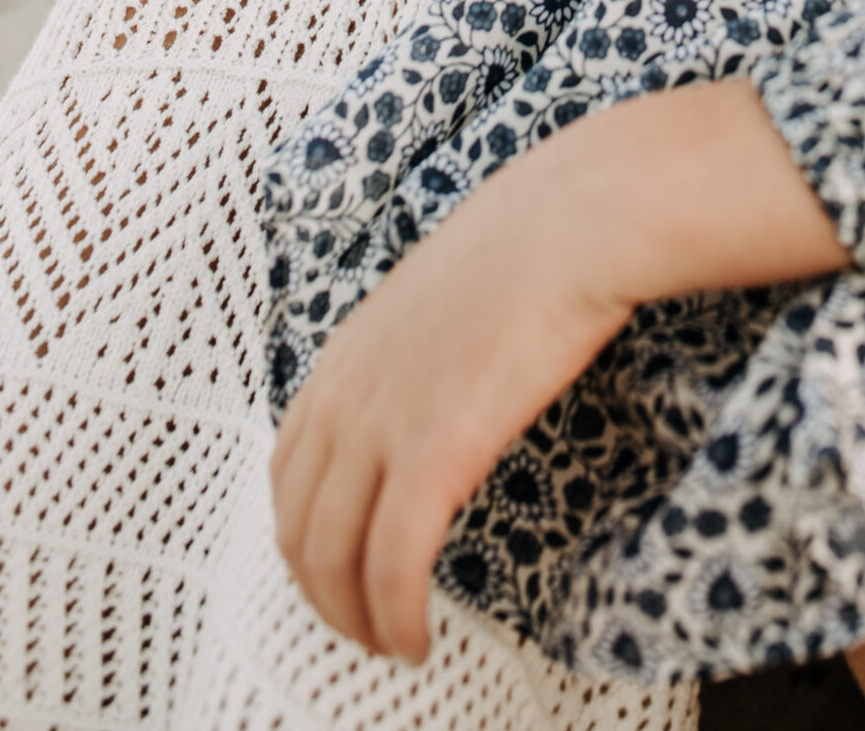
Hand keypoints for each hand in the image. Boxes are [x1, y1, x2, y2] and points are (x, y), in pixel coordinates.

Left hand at [271, 124, 630, 659]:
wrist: (576, 220)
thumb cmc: (534, 241)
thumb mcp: (444, 286)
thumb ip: (421, 340)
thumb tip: (444, 374)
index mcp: (346, 351)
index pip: (288, 469)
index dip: (304, 533)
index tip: (337, 565)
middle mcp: (347, 392)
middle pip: (298, 525)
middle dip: (321, 591)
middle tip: (358, 625)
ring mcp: (383, 423)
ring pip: (335, 558)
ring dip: (355, 619)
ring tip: (389, 645)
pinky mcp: (434, 455)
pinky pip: (394, 565)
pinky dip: (395, 617)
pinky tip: (416, 641)